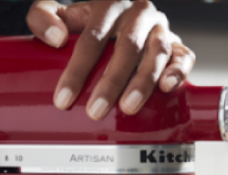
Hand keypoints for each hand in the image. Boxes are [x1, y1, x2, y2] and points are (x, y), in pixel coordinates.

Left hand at [27, 0, 195, 119]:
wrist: (119, 19)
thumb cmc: (88, 23)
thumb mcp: (60, 14)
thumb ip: (42, 17)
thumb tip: (56, 38)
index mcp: (109, 5)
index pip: (92, 37)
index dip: (78, 69)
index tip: (64, 98)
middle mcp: (137, 14)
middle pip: (127, 47)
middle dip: (111, 82)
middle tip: (95, 110)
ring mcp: (160, 29)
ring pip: (157, 53)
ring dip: (143, 82)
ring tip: (128, 108)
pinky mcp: (177, 44)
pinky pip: (184, 56)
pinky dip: (178, 71)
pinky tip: (167, 88)